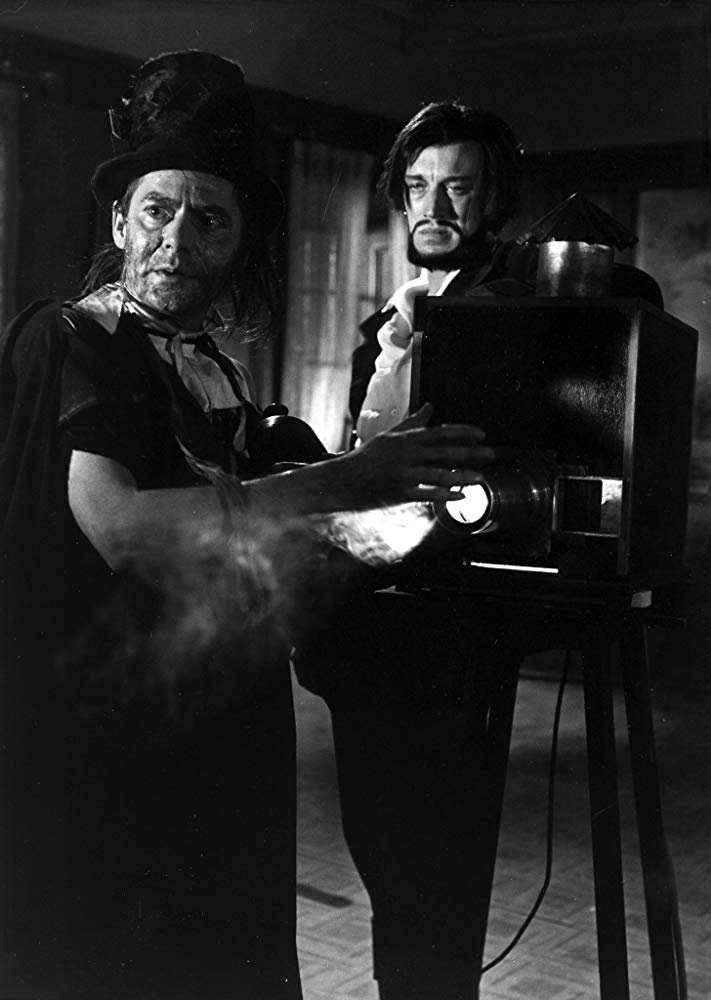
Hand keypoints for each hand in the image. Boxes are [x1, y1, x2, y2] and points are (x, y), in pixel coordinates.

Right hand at [334, 403, 494, 508]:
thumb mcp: (389, 435)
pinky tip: (460, 497)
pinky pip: (426, 494)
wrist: (341, 480)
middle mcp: (405, 455)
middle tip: (491, 454)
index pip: (439, 432)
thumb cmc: (366, 458)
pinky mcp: (398, 493)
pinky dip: (445, 495)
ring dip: (462, 476)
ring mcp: (402, 474)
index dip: (462, 433)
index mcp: (404, 439)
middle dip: (470, 453)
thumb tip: (430, 406)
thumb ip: (413, 422)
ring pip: (438, 475)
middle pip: (444, 452)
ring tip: (481, 477)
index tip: (481, 435)